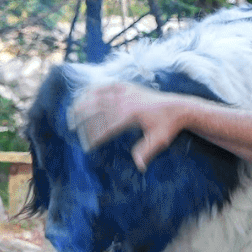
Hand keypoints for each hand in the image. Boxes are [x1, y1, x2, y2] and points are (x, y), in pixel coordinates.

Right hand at [70, 81, 187, 170]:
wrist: (180, 107)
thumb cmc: (168, 126)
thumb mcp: (159, 140)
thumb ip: (146, 151)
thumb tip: (139, 166)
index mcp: (132, 114)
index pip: (108, 126)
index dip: (96, 136)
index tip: (87, 146)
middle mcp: (127, 100)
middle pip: (99, 109)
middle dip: (83, 118)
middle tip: (71, 128)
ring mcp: (128, 91)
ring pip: (100, 95)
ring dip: (84, 102)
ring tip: (72, 111)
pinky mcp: (129, 86)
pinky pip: (108, 85)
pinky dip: (96, 88)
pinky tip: (86, 93)